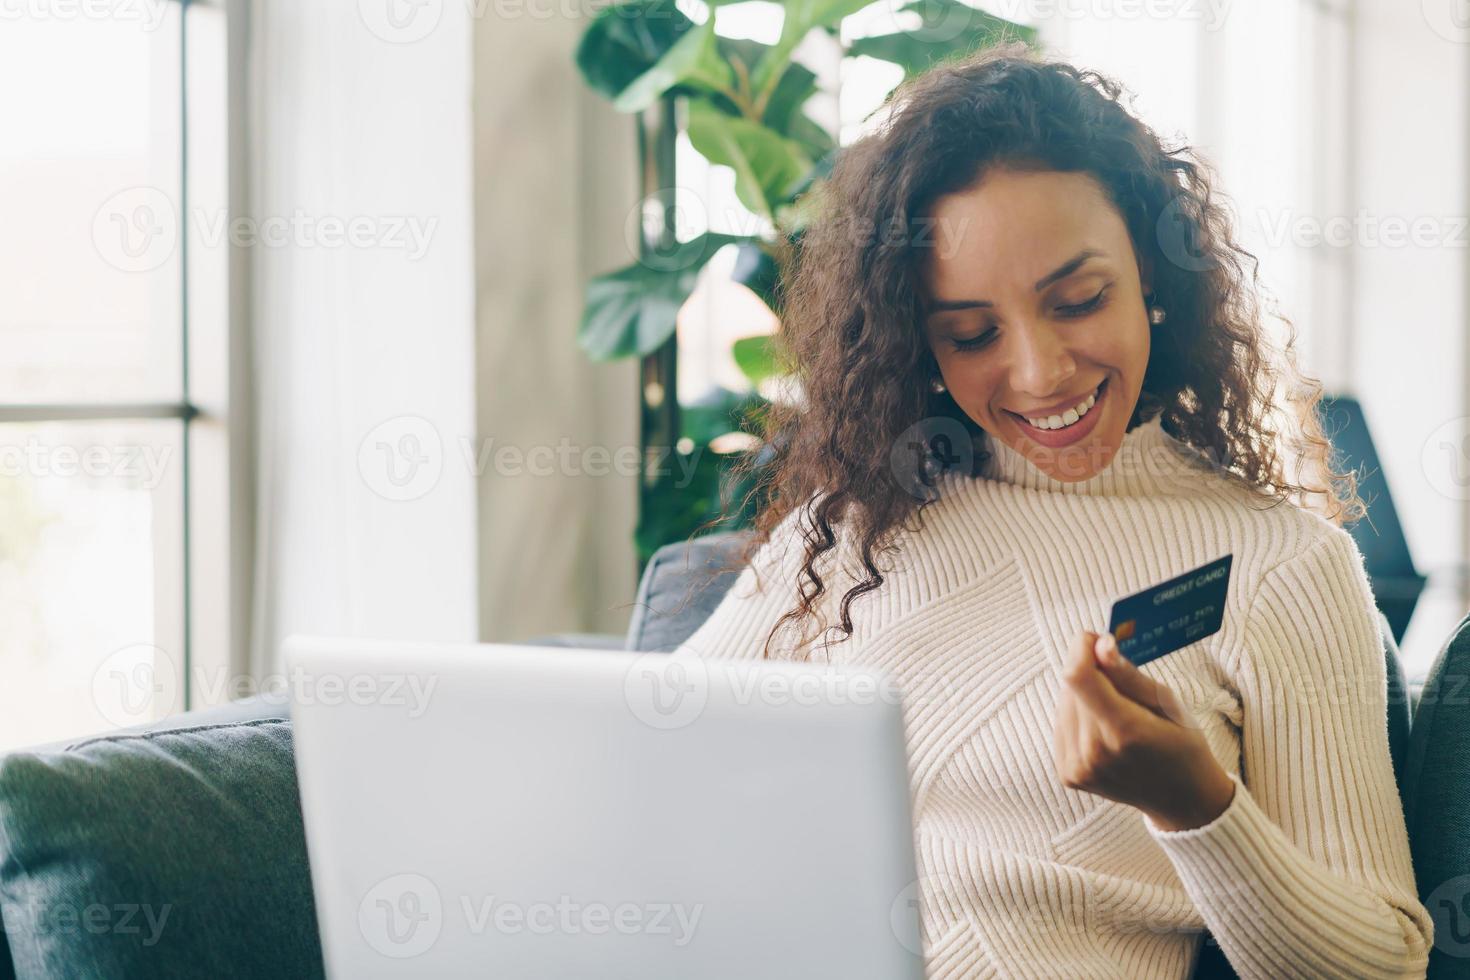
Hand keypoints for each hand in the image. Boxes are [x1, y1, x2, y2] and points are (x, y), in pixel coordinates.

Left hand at [1051, 631, 1234, 831]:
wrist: (1182, 799)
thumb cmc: (1181, 744)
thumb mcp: (1167, 702)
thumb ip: (1128, 674)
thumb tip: (1100, 645)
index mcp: (1124, 731)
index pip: (1077, 676)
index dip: (1081, 649)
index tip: (1098, 641)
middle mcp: (1093, 752)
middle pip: (1071, 687)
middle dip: (1090, 673)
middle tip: (1120, 684)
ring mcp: (1077, 768)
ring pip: (1063, 704)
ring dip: (1083, 697)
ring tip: (1116, 713)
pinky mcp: (1068, 774)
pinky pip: (1061, 726)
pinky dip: (1078, 719)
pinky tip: (1104, 730)